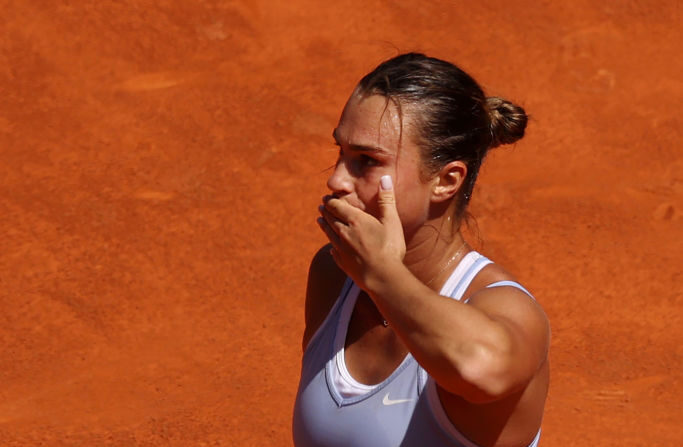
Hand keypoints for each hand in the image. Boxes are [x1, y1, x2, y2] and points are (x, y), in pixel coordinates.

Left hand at [317, 175, 405, 290]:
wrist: (382, 277)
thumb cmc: (390, 248)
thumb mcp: (391, 221)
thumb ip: (386, 200)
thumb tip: (385, 178)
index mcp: (355, 220)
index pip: (337, 206)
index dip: (331, 201)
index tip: (326, 197)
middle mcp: (344, 233)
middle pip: (330, 219)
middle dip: (325, 211)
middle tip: (321, 206)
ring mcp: (341, 249)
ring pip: (328, 234)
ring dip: (324, 225)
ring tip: (319, 220)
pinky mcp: (343, 263)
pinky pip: (334, 252)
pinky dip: (331, 246)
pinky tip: (331, 248)